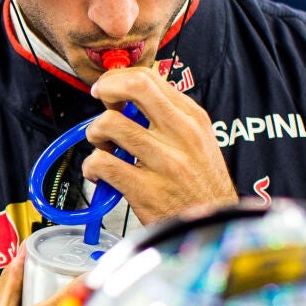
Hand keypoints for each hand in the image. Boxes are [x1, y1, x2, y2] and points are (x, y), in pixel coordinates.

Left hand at [84, 66, 238, 225]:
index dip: (119, 79)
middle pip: (134, 87)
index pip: (149, 78)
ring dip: (95, 134)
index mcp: (192, 119)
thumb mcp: (198, 140)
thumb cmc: (201, 184)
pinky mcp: (146, 190)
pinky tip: (99, 173)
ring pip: (110, 124)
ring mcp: (164, 162)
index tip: (109, 90)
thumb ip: (169, 115)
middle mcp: (181, 135)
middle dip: (106, 89)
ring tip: (103, 146)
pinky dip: (91, 166)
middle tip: (101, 104)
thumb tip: (134, 91)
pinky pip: (102, 163)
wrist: (213, 227)